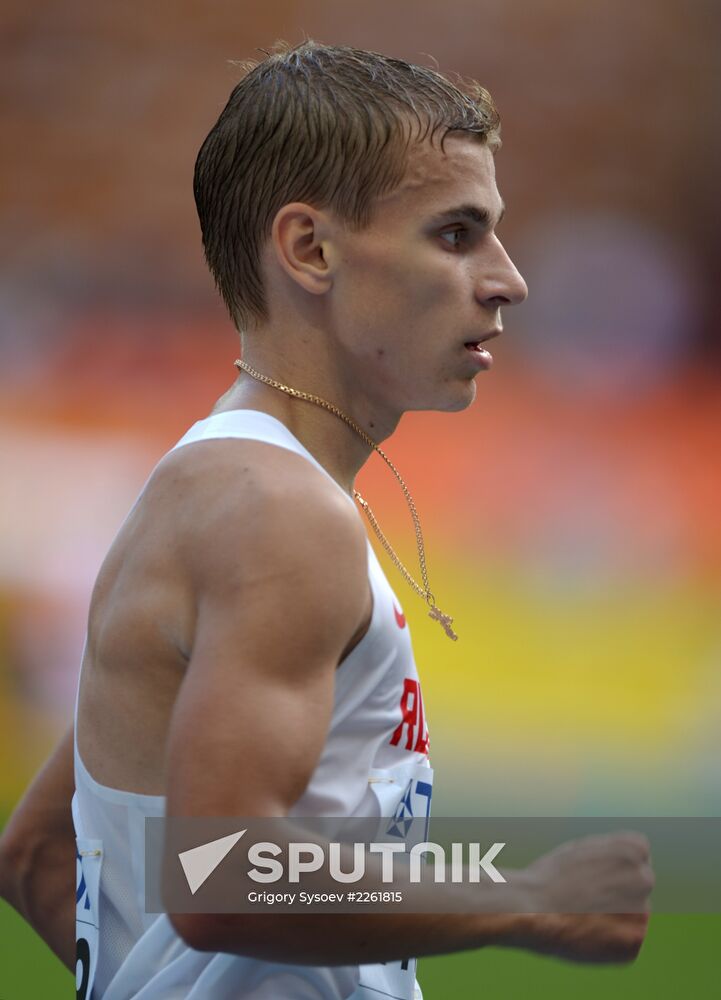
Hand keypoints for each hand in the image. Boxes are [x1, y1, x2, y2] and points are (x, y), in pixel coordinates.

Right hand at [516, 832, 653, 963]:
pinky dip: (610, 941)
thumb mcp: (585, 850)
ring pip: (632, 914)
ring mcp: (643, 913)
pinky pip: (626, 941)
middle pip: (638, 885)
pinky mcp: (634, 943)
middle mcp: (645, 879)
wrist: (532, 908)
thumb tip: (632, 868)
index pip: (638, 857)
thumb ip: (614, 856)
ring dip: (615, 916)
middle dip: (618, 891)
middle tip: (585, 897)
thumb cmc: (551, 876)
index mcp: (635, 849)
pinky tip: (587, 933)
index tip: (591, 874)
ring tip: (583, 915)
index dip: (612, 867)